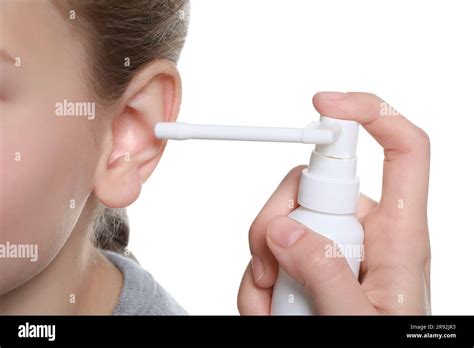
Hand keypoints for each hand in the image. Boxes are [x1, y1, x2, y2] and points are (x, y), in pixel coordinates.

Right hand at [238, 92, 430, 314]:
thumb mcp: (359, 322)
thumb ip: (325, 274)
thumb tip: (284, 231)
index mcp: (400, 236)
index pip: (403, 149)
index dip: (370, 113)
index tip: (324, 103)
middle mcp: (367, 230)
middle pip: (313, 183)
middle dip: (275, 220)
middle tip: (271, 269)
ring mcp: (334, 244)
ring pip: (282, 216)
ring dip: (263, 260)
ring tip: (271, 305)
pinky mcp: (310, 260)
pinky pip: (271, 249)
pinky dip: (258, 279)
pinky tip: (269, 308)